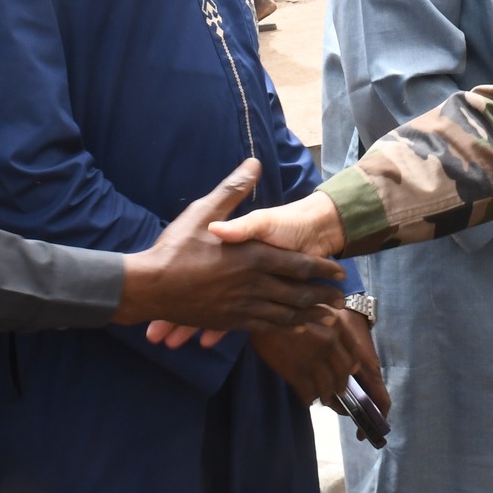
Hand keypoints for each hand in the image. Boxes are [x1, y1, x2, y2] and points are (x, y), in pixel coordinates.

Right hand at [116, 158, 344, 332]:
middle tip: (343, 301)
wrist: (150, 286)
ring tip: (329, 318)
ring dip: (310, 316)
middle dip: (324, 297)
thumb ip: (233, 190)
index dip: (322, 270)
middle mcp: (254, 284)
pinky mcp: (229, 321)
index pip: (299, 265)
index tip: (339, 272)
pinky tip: (293, 328)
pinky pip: (265, 326)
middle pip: (299, 294)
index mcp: (253, 257)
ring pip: (286, 314)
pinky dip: (284, 327)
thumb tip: (254, 164)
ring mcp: (242, 306)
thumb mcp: (204, 212)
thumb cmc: (176, 248)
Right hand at [250, 308, 382, 407]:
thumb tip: (347, 349)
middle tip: (337, 391)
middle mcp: (329, 343)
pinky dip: (309, 399)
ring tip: (323, 399)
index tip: (349, 373)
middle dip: (340, 385)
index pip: (354, 353)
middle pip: (342, 373)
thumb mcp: (314, 309)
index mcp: (336, 325)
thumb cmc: (286, 308)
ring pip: (327, 387)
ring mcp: (313, 359)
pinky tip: (307, 399)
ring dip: (326, 396)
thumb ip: (333, 325)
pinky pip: (308, 393)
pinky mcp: (295, 372)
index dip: (352, 366)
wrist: (258, 314)